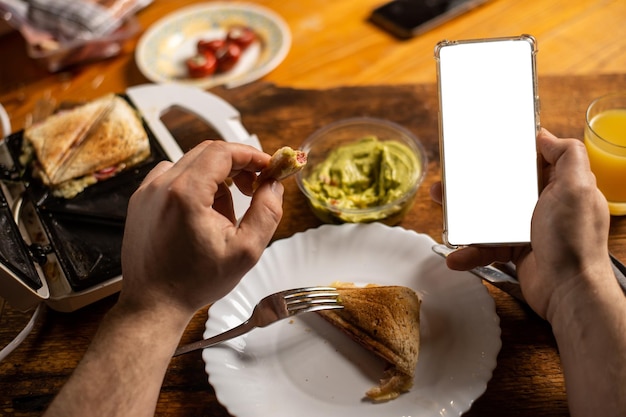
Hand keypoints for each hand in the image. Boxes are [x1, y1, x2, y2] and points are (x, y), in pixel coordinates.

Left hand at [119, 140, 283, 318]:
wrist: (154, 303)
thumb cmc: (194, 282)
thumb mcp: (245, 251)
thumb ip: (267, 212)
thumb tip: (273, 186)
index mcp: (186, 194)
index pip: (222, 152)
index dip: (250, 155)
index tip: (267, 166)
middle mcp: (161, 186)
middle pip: (207, 153)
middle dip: (237, 165)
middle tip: (254, 186)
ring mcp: (147, 192)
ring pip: (191, 164)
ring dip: (215, 179)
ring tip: (224, 215)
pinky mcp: (141, 200)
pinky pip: (174, 177)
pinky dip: (194, 186)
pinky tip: (203, 215)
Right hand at [431, 128, 611, 318]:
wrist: (569, 291)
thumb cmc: (575, 240)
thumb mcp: (577, 188)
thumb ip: (568, 154)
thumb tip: (545, 136)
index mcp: (559, 185)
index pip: (531, 161)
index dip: (508, 153)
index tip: (484, 146)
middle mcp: (543, 205)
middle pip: (501, 188)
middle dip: (473, 186)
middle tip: (450, 182)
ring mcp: (527, 229)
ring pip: (488, 217)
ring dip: (462, 219)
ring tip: (443, 217)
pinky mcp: (514, 251)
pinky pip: (486, 247)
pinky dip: (469, 252)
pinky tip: (456, 256)